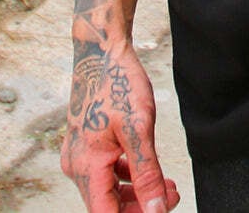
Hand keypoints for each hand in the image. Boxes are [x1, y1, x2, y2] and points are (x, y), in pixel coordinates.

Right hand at [61, 41, 179, 211]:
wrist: (102, 52)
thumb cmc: (118, 83)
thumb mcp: (139, 129)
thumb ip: (146, 173)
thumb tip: (155, 210)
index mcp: (86, 167)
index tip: (160, 210)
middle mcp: (77, 166)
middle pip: (107, 205)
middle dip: (140, 206)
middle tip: (171, 194)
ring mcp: (79, 155)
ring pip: (107, 190)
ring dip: (136, 193)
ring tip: (166, 184)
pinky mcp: (86, 145)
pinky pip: (104, 173)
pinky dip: (126, 177)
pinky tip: (147, 168)